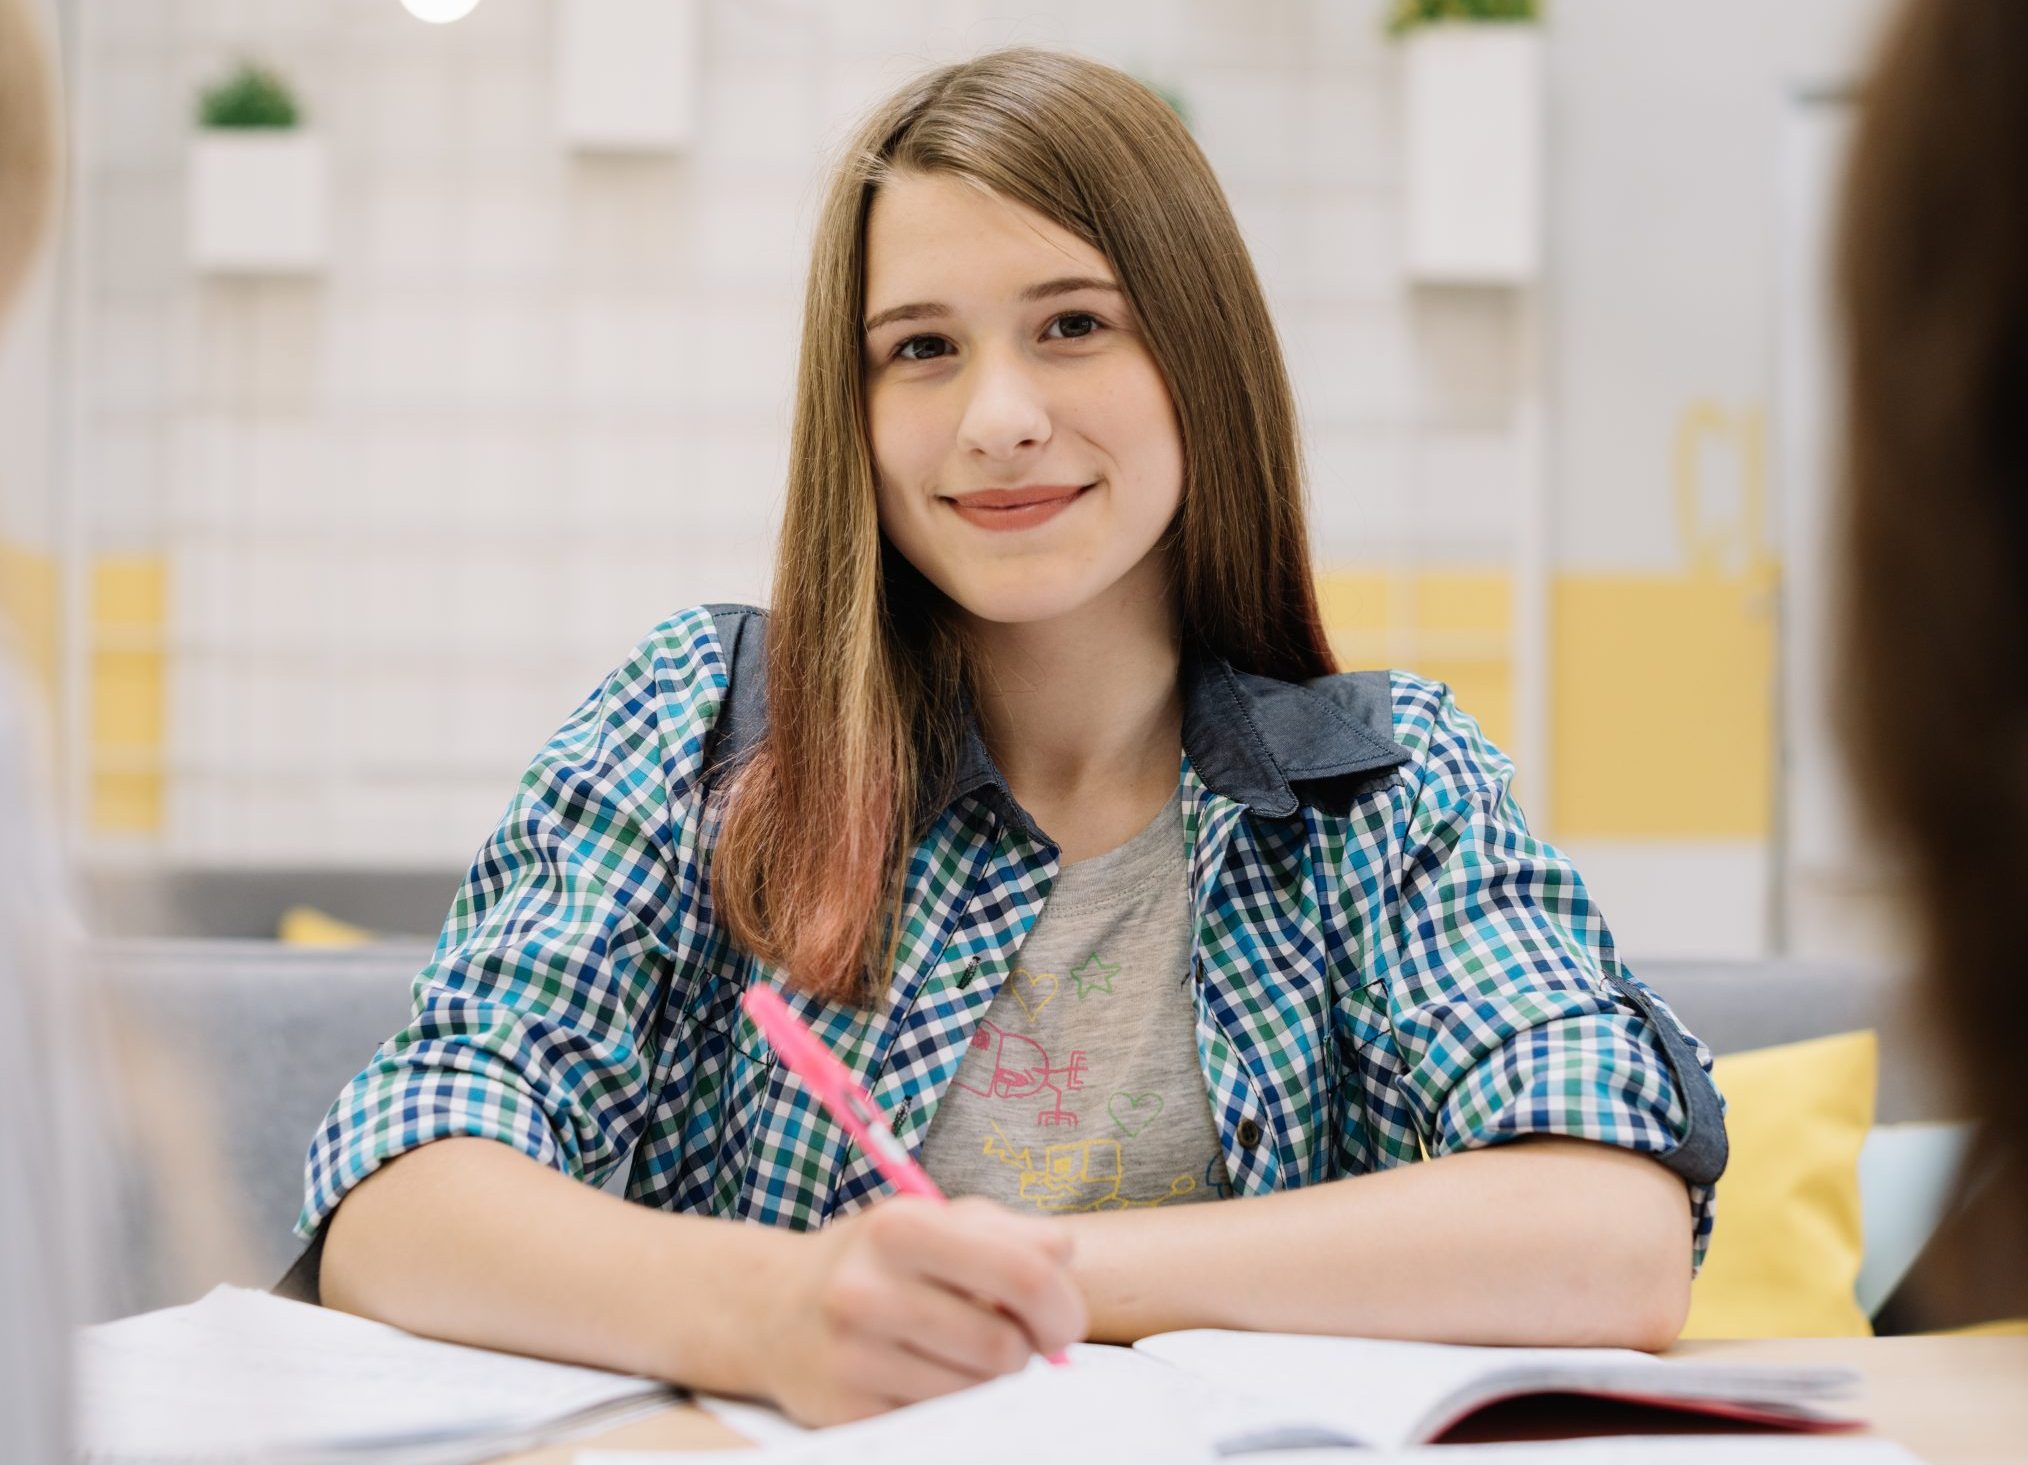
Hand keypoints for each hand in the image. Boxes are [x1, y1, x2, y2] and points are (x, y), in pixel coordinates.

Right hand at [753, 1194, 1086, 1424]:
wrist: (773, 1308)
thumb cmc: (875, 1260)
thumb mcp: (934, 1220)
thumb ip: (1007, 1231)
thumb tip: (1064, 1253)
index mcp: (901, 1226)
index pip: (1023, 1275)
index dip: (1062, 1307)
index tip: (1061, 1323)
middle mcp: (869, 1289)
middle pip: (1005, 1348)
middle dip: (1024, 1351)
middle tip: (1008, 1338)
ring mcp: (852, 1355)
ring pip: (976, 1392)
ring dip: (986, 1379)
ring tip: (961, 1352)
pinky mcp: (845, 1410)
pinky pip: (939, 1421)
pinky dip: (948, 1403)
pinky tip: (925, 1375)